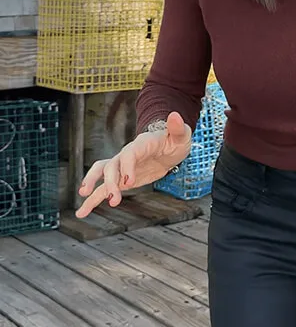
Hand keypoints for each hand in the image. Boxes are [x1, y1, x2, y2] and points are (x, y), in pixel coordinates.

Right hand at [75, 111, 191, 218]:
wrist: (168, 148)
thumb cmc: (175, 140)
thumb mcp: (181, 135)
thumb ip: (178, 128)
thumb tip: (175, 115)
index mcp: (141, 144)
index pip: (129, 153)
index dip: (127, 166)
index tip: (129, 182)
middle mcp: (127, 154)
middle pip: (112, 165)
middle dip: (110, 182)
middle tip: (114, 199)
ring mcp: (121, 167)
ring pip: (101, 174)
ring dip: (93, 187)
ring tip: (84, 201)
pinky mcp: (121, 179)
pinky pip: (103, 189)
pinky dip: (92, 201)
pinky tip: (82, 212)